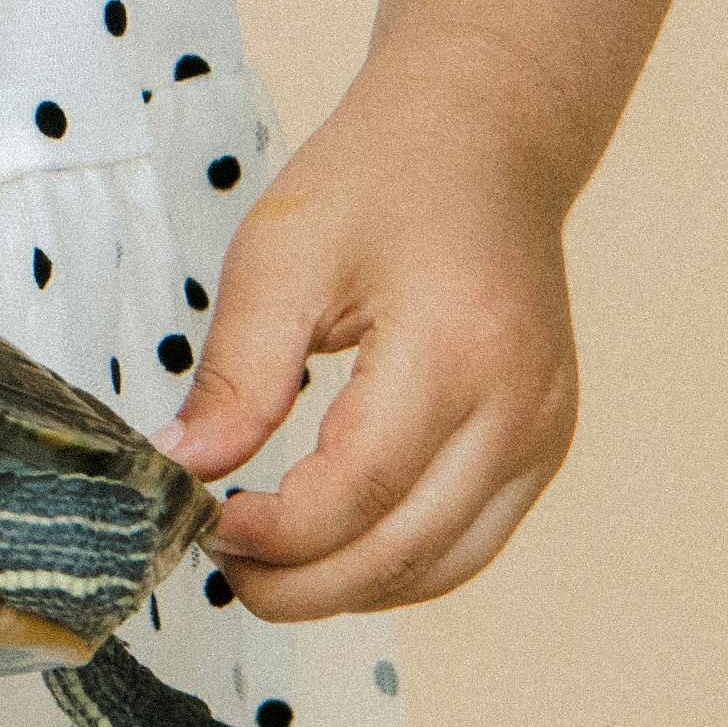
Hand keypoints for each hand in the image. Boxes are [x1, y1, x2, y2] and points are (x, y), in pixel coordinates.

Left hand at [164, 72, 584, 615]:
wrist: (483, 138)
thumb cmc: (379, 179)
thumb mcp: (280, 256)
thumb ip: (235, 375)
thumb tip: (182, 468)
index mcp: (456, 351)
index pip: (360, 491)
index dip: (276, 534)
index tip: (204, 523)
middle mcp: (520, 407)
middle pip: (404, 551)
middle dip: (300, 584)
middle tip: (219, 565)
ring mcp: (544, 433)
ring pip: (442, 566)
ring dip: (347, 588)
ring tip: (264, 563)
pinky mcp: (545, 444)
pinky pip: (471, 541)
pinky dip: (397, 564)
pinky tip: (331, 546)